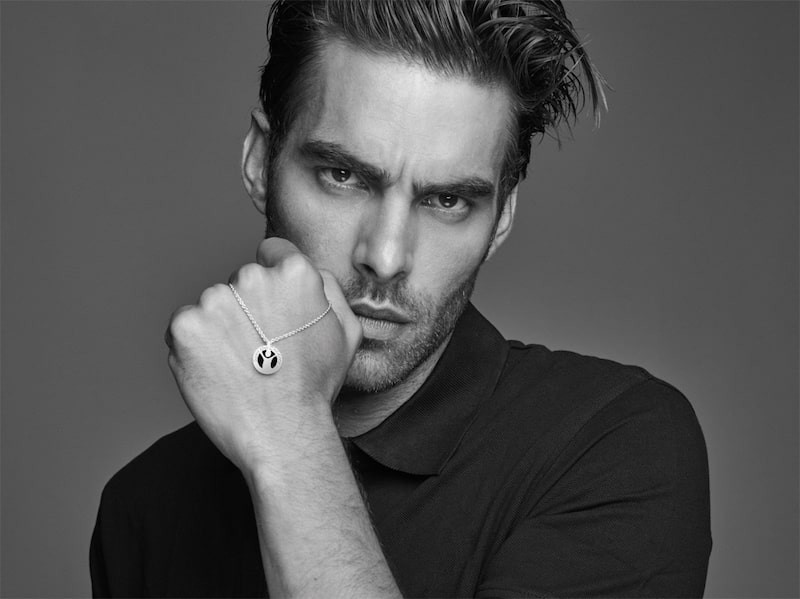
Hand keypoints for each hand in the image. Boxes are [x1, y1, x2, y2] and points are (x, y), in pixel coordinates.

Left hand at [165, 238, 361, 474]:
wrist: (282, 433)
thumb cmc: (315, 387)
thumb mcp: (346, 333)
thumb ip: (329, 290)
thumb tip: (308, 270)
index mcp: (294, 272)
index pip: (273, 254)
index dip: (274, 287)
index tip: (272, 313)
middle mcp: (253, 277)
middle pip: (241, 282)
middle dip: (247, 309)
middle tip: (260, 350)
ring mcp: (215, 300)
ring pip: (213, 306)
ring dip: (220, 329)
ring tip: (239, 366)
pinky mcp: (185, 326)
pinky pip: (184, 327)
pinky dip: (195, 347)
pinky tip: (217, 371)